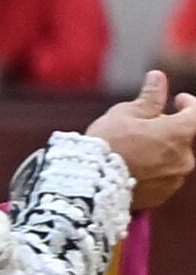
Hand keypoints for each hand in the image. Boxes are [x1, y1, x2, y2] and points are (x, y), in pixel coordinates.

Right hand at [91, 69, 195, 210]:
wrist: (88, 187)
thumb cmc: (107, 145)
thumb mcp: (125, 114)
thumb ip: (149, 97)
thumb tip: (158, 77)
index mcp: (179, 133)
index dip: (189, 103)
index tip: (178, 100)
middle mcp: (184, 158)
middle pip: (182, 139)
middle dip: (169, 131)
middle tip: (144, 129)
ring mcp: (173, 180)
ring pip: (172, 160)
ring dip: (161, 153)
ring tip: (134, 152)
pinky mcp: (161, 197)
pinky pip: (162, 180)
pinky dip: (153, 173)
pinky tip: (132, 170)